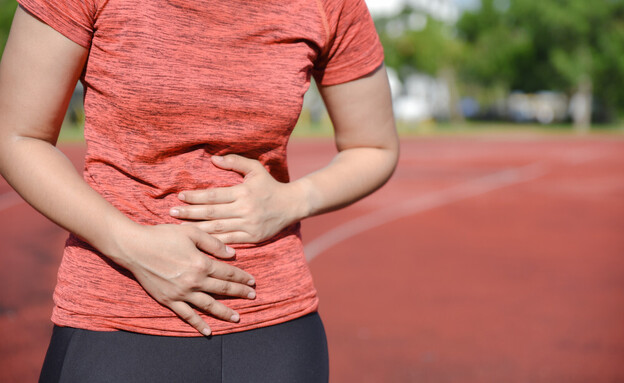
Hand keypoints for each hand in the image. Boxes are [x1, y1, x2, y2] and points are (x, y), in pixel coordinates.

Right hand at [117, 223, 255, 335]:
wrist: (134, 248)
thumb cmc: (162, 236)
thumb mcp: (191, 232)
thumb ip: (213, 243)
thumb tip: (232, 254)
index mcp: (201, 263)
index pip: (228, 273)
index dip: (242, 277)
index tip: (252, 282)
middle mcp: (194, 281)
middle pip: (222, 290)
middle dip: (239, 294)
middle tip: (253, 297)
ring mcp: (181, 293)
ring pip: (209, 306)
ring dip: (225, 312)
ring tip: (237, 318)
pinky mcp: (169, 300)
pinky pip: (187, 315)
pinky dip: (198, 324)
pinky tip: (208, 331)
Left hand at [170, 155, 308, 243]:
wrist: (292, 205)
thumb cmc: (270, 185)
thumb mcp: (255, 169)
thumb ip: (235, 162)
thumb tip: (213, 159)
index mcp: (243, 192)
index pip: (214, 195)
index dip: (195, 196)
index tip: (180, 196)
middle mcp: (245, 209)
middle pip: (212, 213)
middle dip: (190, 213)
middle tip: (171, 213)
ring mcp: (249, 225)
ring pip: (218, 228)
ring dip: (197, 228)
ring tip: (180, 227)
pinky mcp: (253, 237)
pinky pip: (229, 241)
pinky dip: (213, 242)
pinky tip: (200, 242)